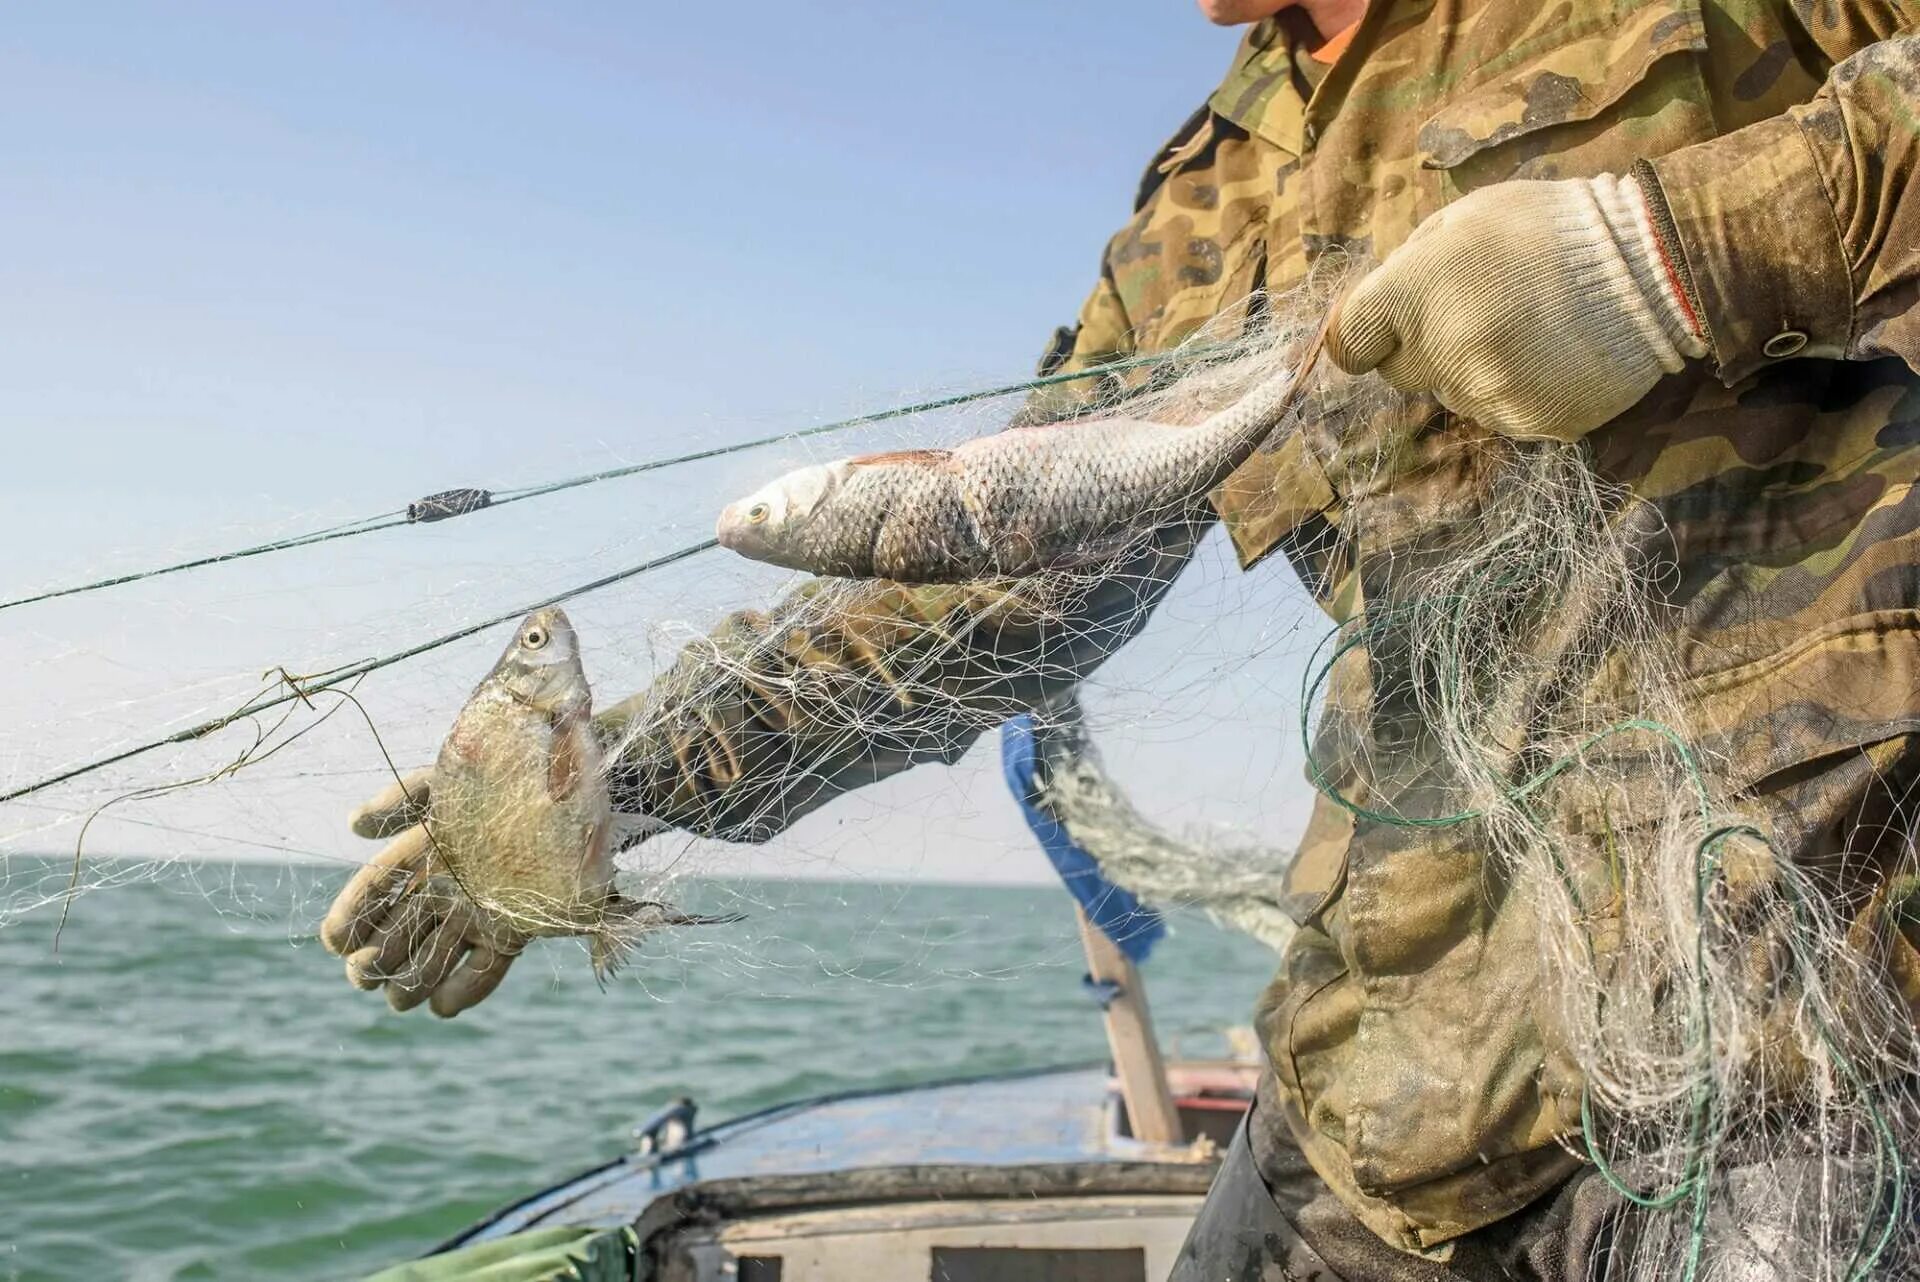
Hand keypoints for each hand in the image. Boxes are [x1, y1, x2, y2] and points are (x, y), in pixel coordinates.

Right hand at [319, 768, 525, 1017]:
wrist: (565, 793)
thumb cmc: (501, 780)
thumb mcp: (446, 781)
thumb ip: (400, 798)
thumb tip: (354, 825)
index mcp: (420, 855)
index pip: (375, 890)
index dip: (352, 916)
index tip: (335, 941)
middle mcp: (442, 890)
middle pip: (398, 934)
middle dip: (375, 961)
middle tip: (365, 974)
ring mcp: (475, 913)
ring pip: (435, 957)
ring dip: (413, 982)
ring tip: (400, 999)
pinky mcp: (511, 931)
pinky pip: (486, 968)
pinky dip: (466, 991)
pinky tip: (443, 1006)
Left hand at [1327, 174, 1706, 439]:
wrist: (1654, 265)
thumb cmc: (1551, 227)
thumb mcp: (1467, 216)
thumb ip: (1411, 263)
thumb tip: (1374, 302)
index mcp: (1416, 293)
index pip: (1350, 342)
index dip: (1365, 334)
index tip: (1383, 327)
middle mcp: (1443, 351)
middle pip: (1399, 374)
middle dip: (1422, 346)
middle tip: (1474, 311)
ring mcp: (1488, 393)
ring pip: (1452, 394)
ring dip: (1473, 368)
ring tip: (1528, 326)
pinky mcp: (1530, 422)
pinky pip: (1498, 413)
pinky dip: (1516, 389)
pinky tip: (1550, 352)